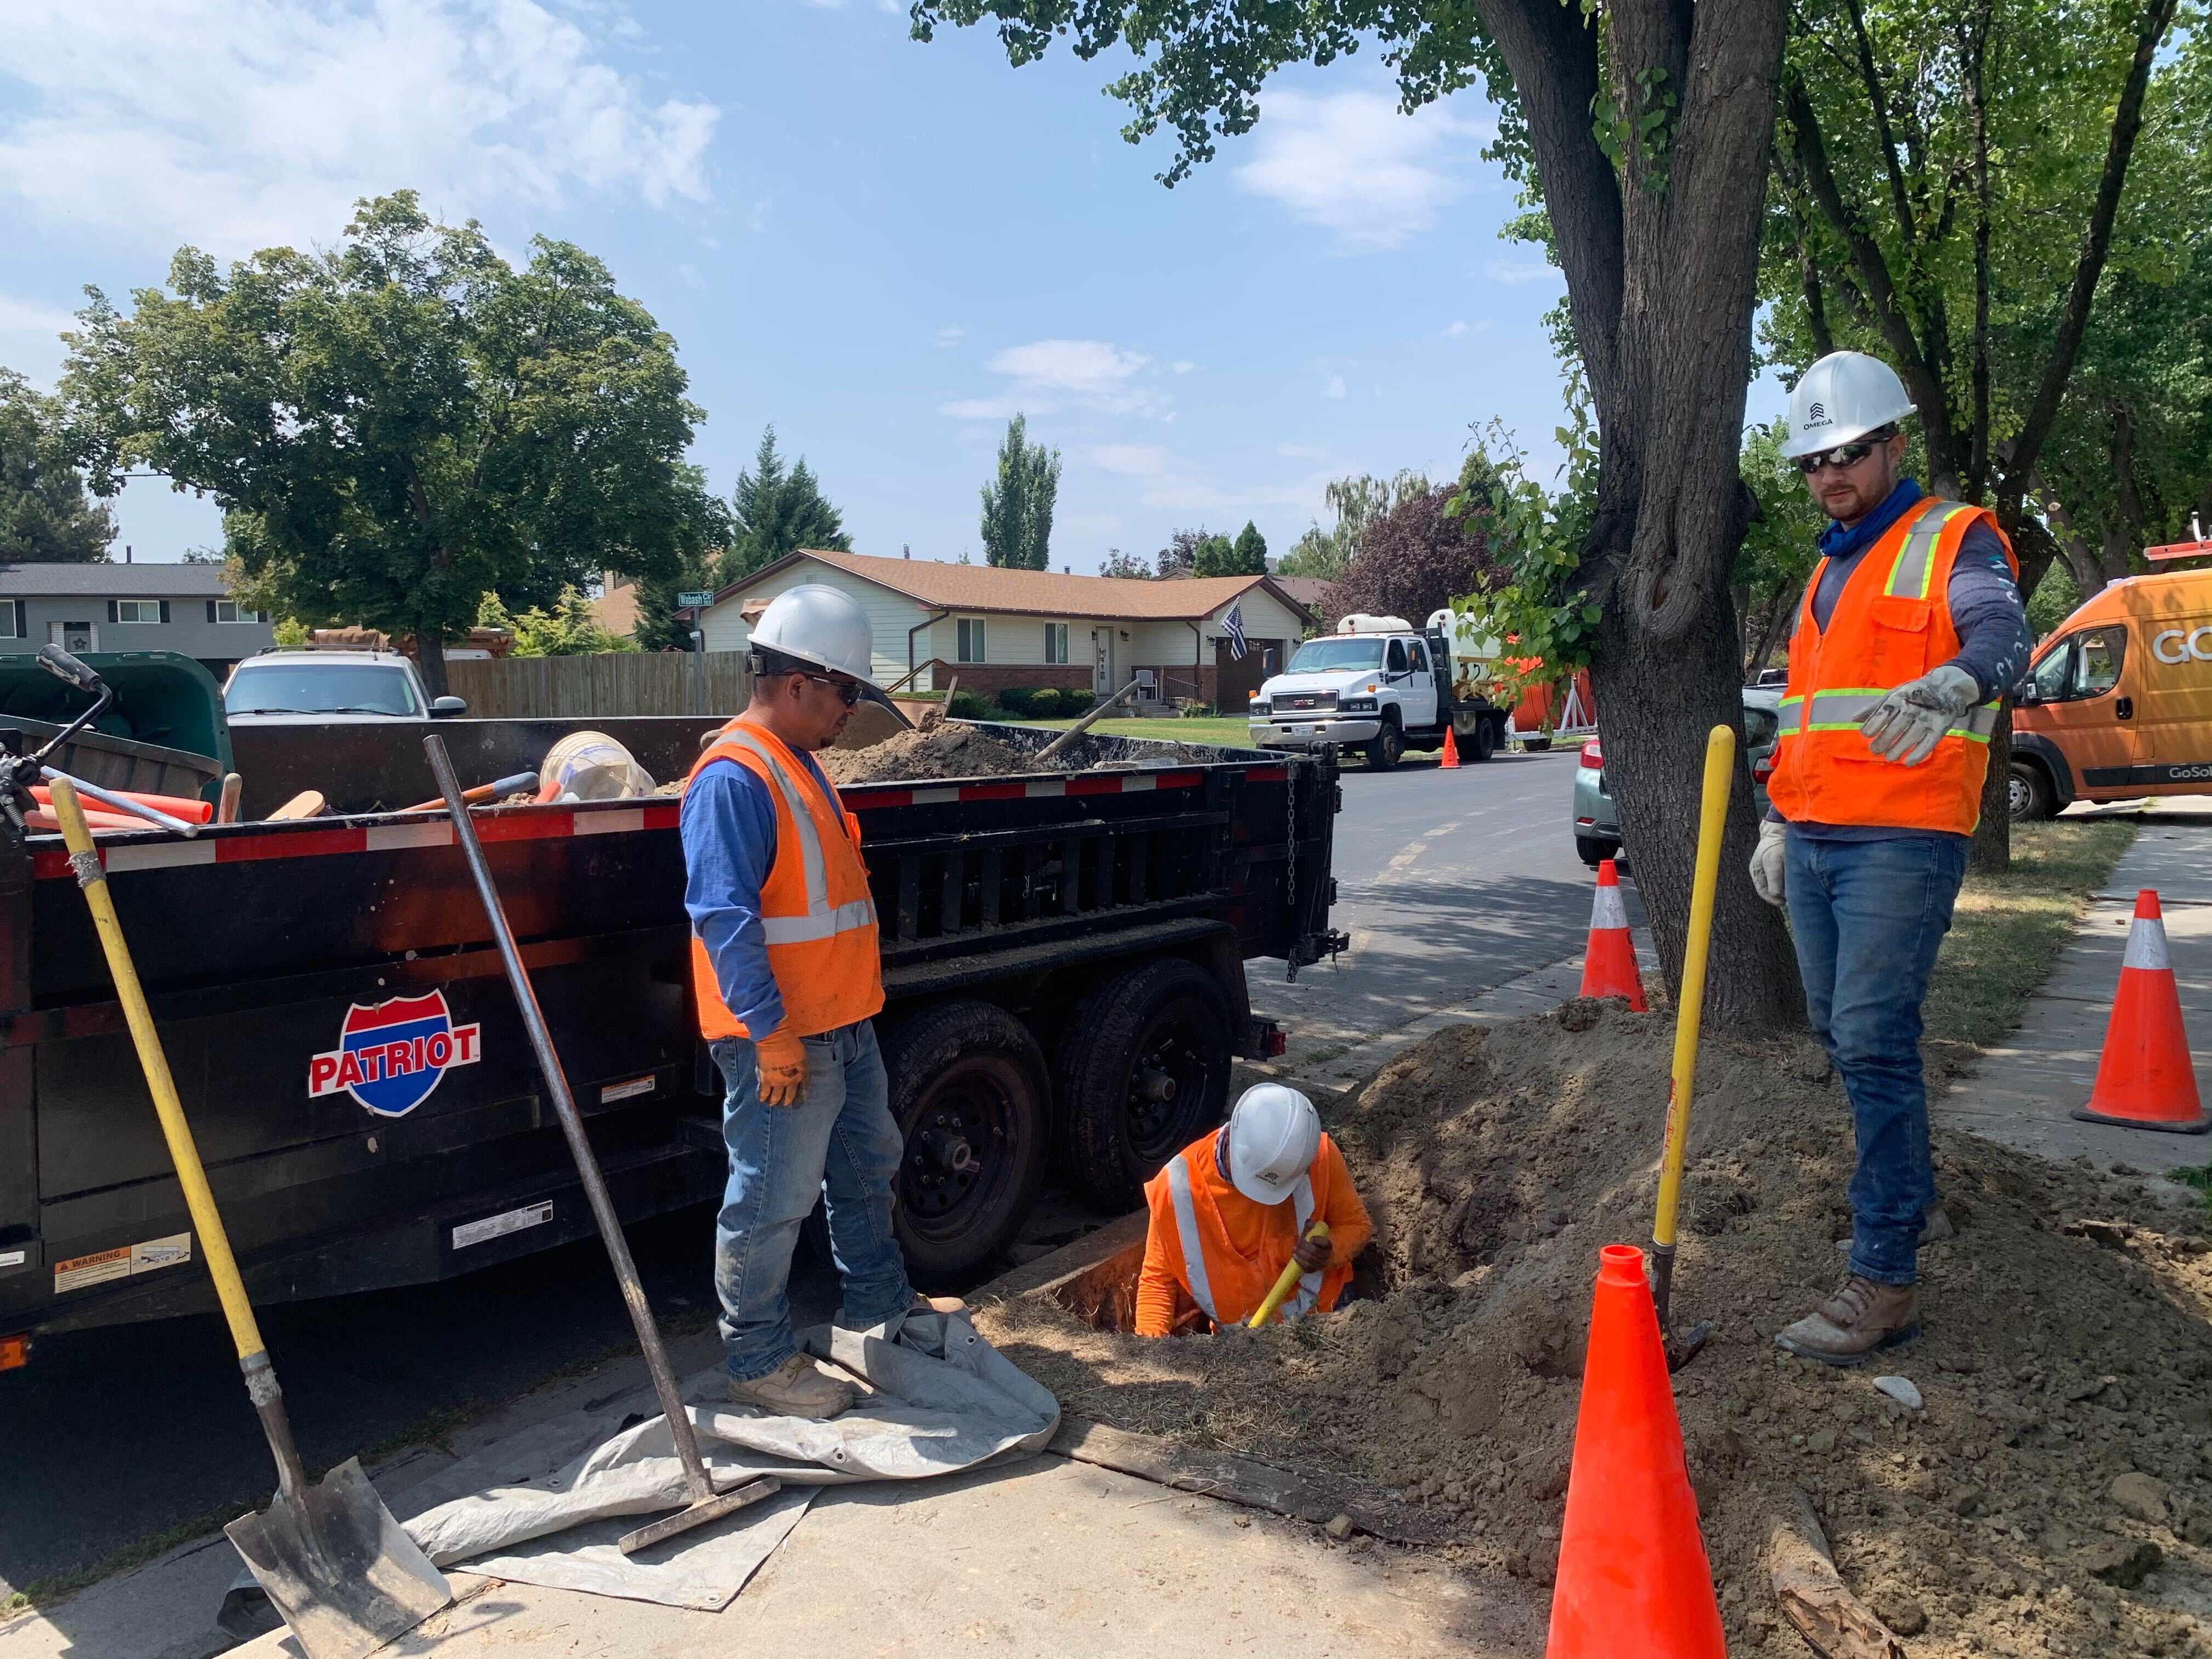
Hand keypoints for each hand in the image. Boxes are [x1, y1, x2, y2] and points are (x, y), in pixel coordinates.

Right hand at [753, 1027, 808, 1106]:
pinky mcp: (766, 1081)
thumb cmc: (790, 1042)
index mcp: (803, 1073)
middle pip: (790, 1096)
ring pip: (776, 1098)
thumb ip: (799, 1065)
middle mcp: (792, 1080)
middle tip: (784, 1104)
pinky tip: (761, 1099)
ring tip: (772, 1103)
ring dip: (774, 1102)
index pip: (804, 1089)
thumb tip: (795, 1071)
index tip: (798, 1102)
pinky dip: (762, 1097)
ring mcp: (779, 1082)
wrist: (775, 1038)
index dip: (801, 1097)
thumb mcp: (802, 1055)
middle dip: (787, 1101)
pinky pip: (764, 1093)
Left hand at [1292, 1229, 1330, 1273]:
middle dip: (1304, 1247)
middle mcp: (1327, 1255)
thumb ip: (1311, 1225)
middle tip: (1298, 1243)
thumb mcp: (1313, 1232)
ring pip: (1310, 1260)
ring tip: (1295, 1249)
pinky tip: (1295, 1256)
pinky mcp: (1315, 1270)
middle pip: (1314, 1252)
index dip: (1317, 1240)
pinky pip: (1307, 1267)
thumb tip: (1309, 1222)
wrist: (1315, 1253)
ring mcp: (1321, 1264)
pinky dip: (1300, 1261)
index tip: (1311, 1238)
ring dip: (1300, 1254)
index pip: (1325, 1243)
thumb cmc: (1313, 1241)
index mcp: (1328, 1245)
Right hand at [1750, 819, 1787, 907]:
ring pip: (1777, 885)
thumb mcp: (1773, 862)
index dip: (1772, 899)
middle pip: (1770, 889)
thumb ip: (1773, 879)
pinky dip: (1788, 883)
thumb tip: (1776, 895)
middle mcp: (1762, 873)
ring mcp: (1771, 870)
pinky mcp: (1780, 867)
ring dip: (1784, 889)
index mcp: (1756, 873)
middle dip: (1779, 895)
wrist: (1781, 830)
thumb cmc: (1774, 845)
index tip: (1783, 902)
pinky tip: (1795, 883)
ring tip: (1793, 892)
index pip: (1763, 891)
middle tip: (1790, 899)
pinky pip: (1783, 879)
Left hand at [1859, 664, 1979, 766]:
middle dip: (1883, 740)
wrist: (1947, 687)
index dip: (1872, 725)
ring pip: (1910, 737)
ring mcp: (1927, 718)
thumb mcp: (1894, 694)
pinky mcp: (1941, 727)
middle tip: (1874, 750)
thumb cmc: (1914, 693)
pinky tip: (1908, 762)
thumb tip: (1853, 719)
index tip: (1865, 734)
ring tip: (1889, 757)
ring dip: (1898, 749)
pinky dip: (1918, 754)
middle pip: (1896, 727)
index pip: (1883, 714)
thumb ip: (1875, 707)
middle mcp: (1913, 708)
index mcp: (1899, 698)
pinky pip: (1929, 743)